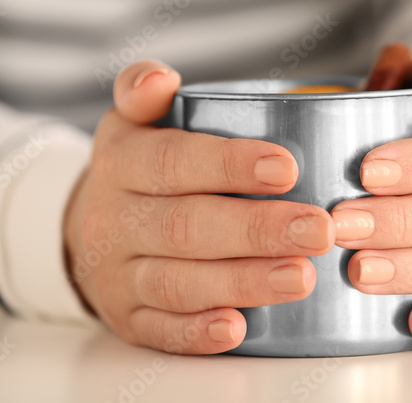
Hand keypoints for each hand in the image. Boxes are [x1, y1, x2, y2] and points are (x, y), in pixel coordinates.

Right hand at [63, 60, 334, 353]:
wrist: (93, 228)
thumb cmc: (142, 167)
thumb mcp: (135, 120)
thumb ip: (146, 91)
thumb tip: (159, 78)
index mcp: (121, 160)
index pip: (172, 161)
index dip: (228, 164)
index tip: (288, 168)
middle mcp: (113, 218)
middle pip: (185, 226)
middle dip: (256, 230)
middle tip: (318, 229)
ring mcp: (118, 273)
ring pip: (178, 282)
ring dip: (243, 281)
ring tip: (301, 276)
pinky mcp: (129, 318)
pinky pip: (160, 330)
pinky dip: (198, 333)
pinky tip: (240, 328)